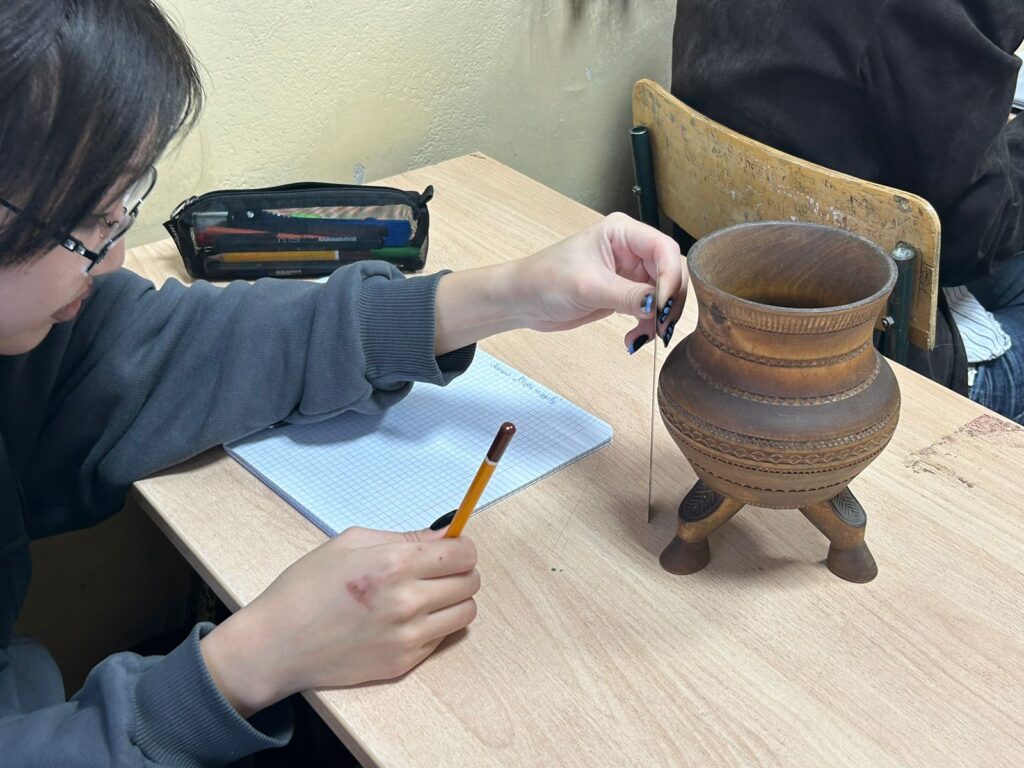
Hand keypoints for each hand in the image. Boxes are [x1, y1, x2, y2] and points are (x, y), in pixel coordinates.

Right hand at [200, 525, 478, 716]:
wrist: (277, 644)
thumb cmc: (306, 587)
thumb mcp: (349, 543)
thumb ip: (402, 538)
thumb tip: (443, 535)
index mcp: (393, 564)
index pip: (462, 553)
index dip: (461, 547)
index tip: (451, 548)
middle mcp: (407, 601)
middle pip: (471, 582)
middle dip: (461, 571)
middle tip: (438, 571)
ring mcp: (408, 637)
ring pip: (465, 613)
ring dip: (454, 600)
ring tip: (428, 595)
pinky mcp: (404, 663)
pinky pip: (442, 638)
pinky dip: (435, 626)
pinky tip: (407, 620)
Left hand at [434, 212, 686, 354]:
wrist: (522, 301)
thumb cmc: (546, 281)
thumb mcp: (588, 287)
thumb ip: (627, 295)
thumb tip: (658, 305)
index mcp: (623, 232)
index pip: (664, 249)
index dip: (670, 277)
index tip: (661, 306)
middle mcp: (631, 248)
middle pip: (670, 272)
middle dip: (668, 301)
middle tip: (660, 328)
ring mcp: (629, 272)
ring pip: (663, 293)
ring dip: (659, 318)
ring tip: (643, 337)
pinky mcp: (625, 293)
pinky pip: (650, 308)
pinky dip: (647, 325)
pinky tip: (633, 338)